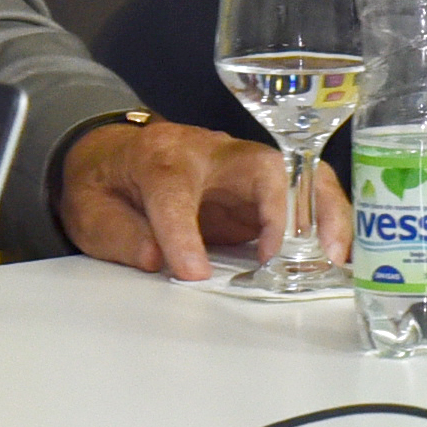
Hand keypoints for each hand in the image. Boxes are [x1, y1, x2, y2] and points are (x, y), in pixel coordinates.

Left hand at [55, 116, 345, 281]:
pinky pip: (306, 195)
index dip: (183, 232)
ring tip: (334, 257)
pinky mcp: (263, 189)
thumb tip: (158, 258)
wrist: (118, 154)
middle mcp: (211, 154)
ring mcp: (244, 167)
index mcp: (159, 157)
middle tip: (301, 255)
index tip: (192, 273)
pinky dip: (326, 221)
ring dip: (323, 214)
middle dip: (290, 208)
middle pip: (264, 167)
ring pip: (300, 176)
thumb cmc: (108, 182)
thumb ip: (121, 235)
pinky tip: (335, 255)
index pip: (174, 189)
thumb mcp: (91, 210)